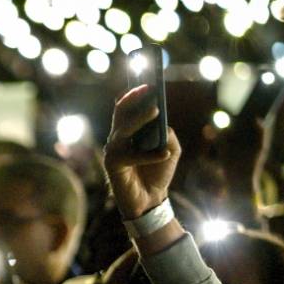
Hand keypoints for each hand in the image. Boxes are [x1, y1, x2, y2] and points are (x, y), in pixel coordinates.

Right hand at [103, 84, 181, 220]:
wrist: (150, 200)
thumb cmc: (158, 173)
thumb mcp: (170, 149)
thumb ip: (166, 134)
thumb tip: (162, 124)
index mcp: (128, 133)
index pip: (126, 109)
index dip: (133, 95)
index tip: (147, 84)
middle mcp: (117, 139)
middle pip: (121, 114)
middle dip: (132, 100)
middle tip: (148, 89)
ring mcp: (113, 151)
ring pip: (123, 131)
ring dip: (138, 120)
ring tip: (155, 110)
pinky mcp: (113, 166)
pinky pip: (132, 155)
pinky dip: (149, 155)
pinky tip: (164, 155)